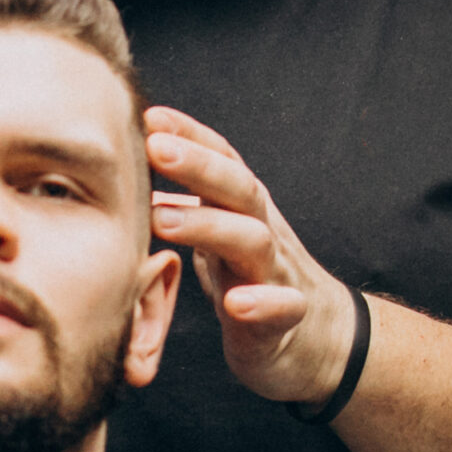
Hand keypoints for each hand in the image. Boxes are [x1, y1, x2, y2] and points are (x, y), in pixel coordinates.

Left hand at [144, 106, 357, 406]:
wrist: (317, 336)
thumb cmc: (252, 277)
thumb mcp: (218, 233)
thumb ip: (186, 203)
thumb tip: (134, 178)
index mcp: (241, 209)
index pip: (222, 160)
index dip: (190, 134)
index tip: (149, 115)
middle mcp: (262, 231)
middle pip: (237, 188)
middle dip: (197, 164)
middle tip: (154, 147)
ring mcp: (277, 273)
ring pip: (253, 240)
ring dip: (209, 225)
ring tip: (163, 218)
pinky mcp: (287, 320)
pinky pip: (283, 307)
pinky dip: (262, 303)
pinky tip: (235, 304)